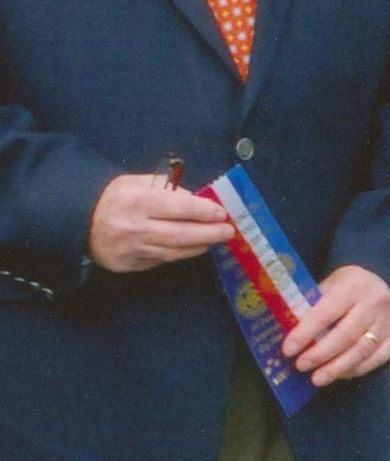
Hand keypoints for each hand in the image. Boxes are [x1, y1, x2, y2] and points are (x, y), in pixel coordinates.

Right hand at [87, 174, 233, 272]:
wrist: (78, 223)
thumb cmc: (111, 198)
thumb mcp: (132, 182)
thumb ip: (164, 189)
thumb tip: (195, 198)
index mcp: (135, 201)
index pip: (177, 207)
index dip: (203, 211)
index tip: (221, 212)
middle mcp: (135, 227)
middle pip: (181, 235)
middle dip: (209, 233)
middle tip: (228, 231)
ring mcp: (133, 249)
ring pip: (176, 251)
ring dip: (200, 245)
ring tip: (215, 238)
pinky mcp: (132, 265)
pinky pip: (163, 260)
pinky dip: (182, 253)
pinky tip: (194, 247)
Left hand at [281, 265, 389, 385]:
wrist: (384, 283)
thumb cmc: (348, 286)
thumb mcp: (331, 283)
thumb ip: (314, 303)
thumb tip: (289, 329)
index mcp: (352, 287)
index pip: (325, 313)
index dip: (305, 333)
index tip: (288, 349)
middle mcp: (374, 304)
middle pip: (345, 336)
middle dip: (320, 355)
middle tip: (301, 366)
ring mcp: (387, 323)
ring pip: (361, 351)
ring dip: (337, 368)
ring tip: (317, 378)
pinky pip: (377, 359)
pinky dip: (357, 369)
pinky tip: (340, 375)